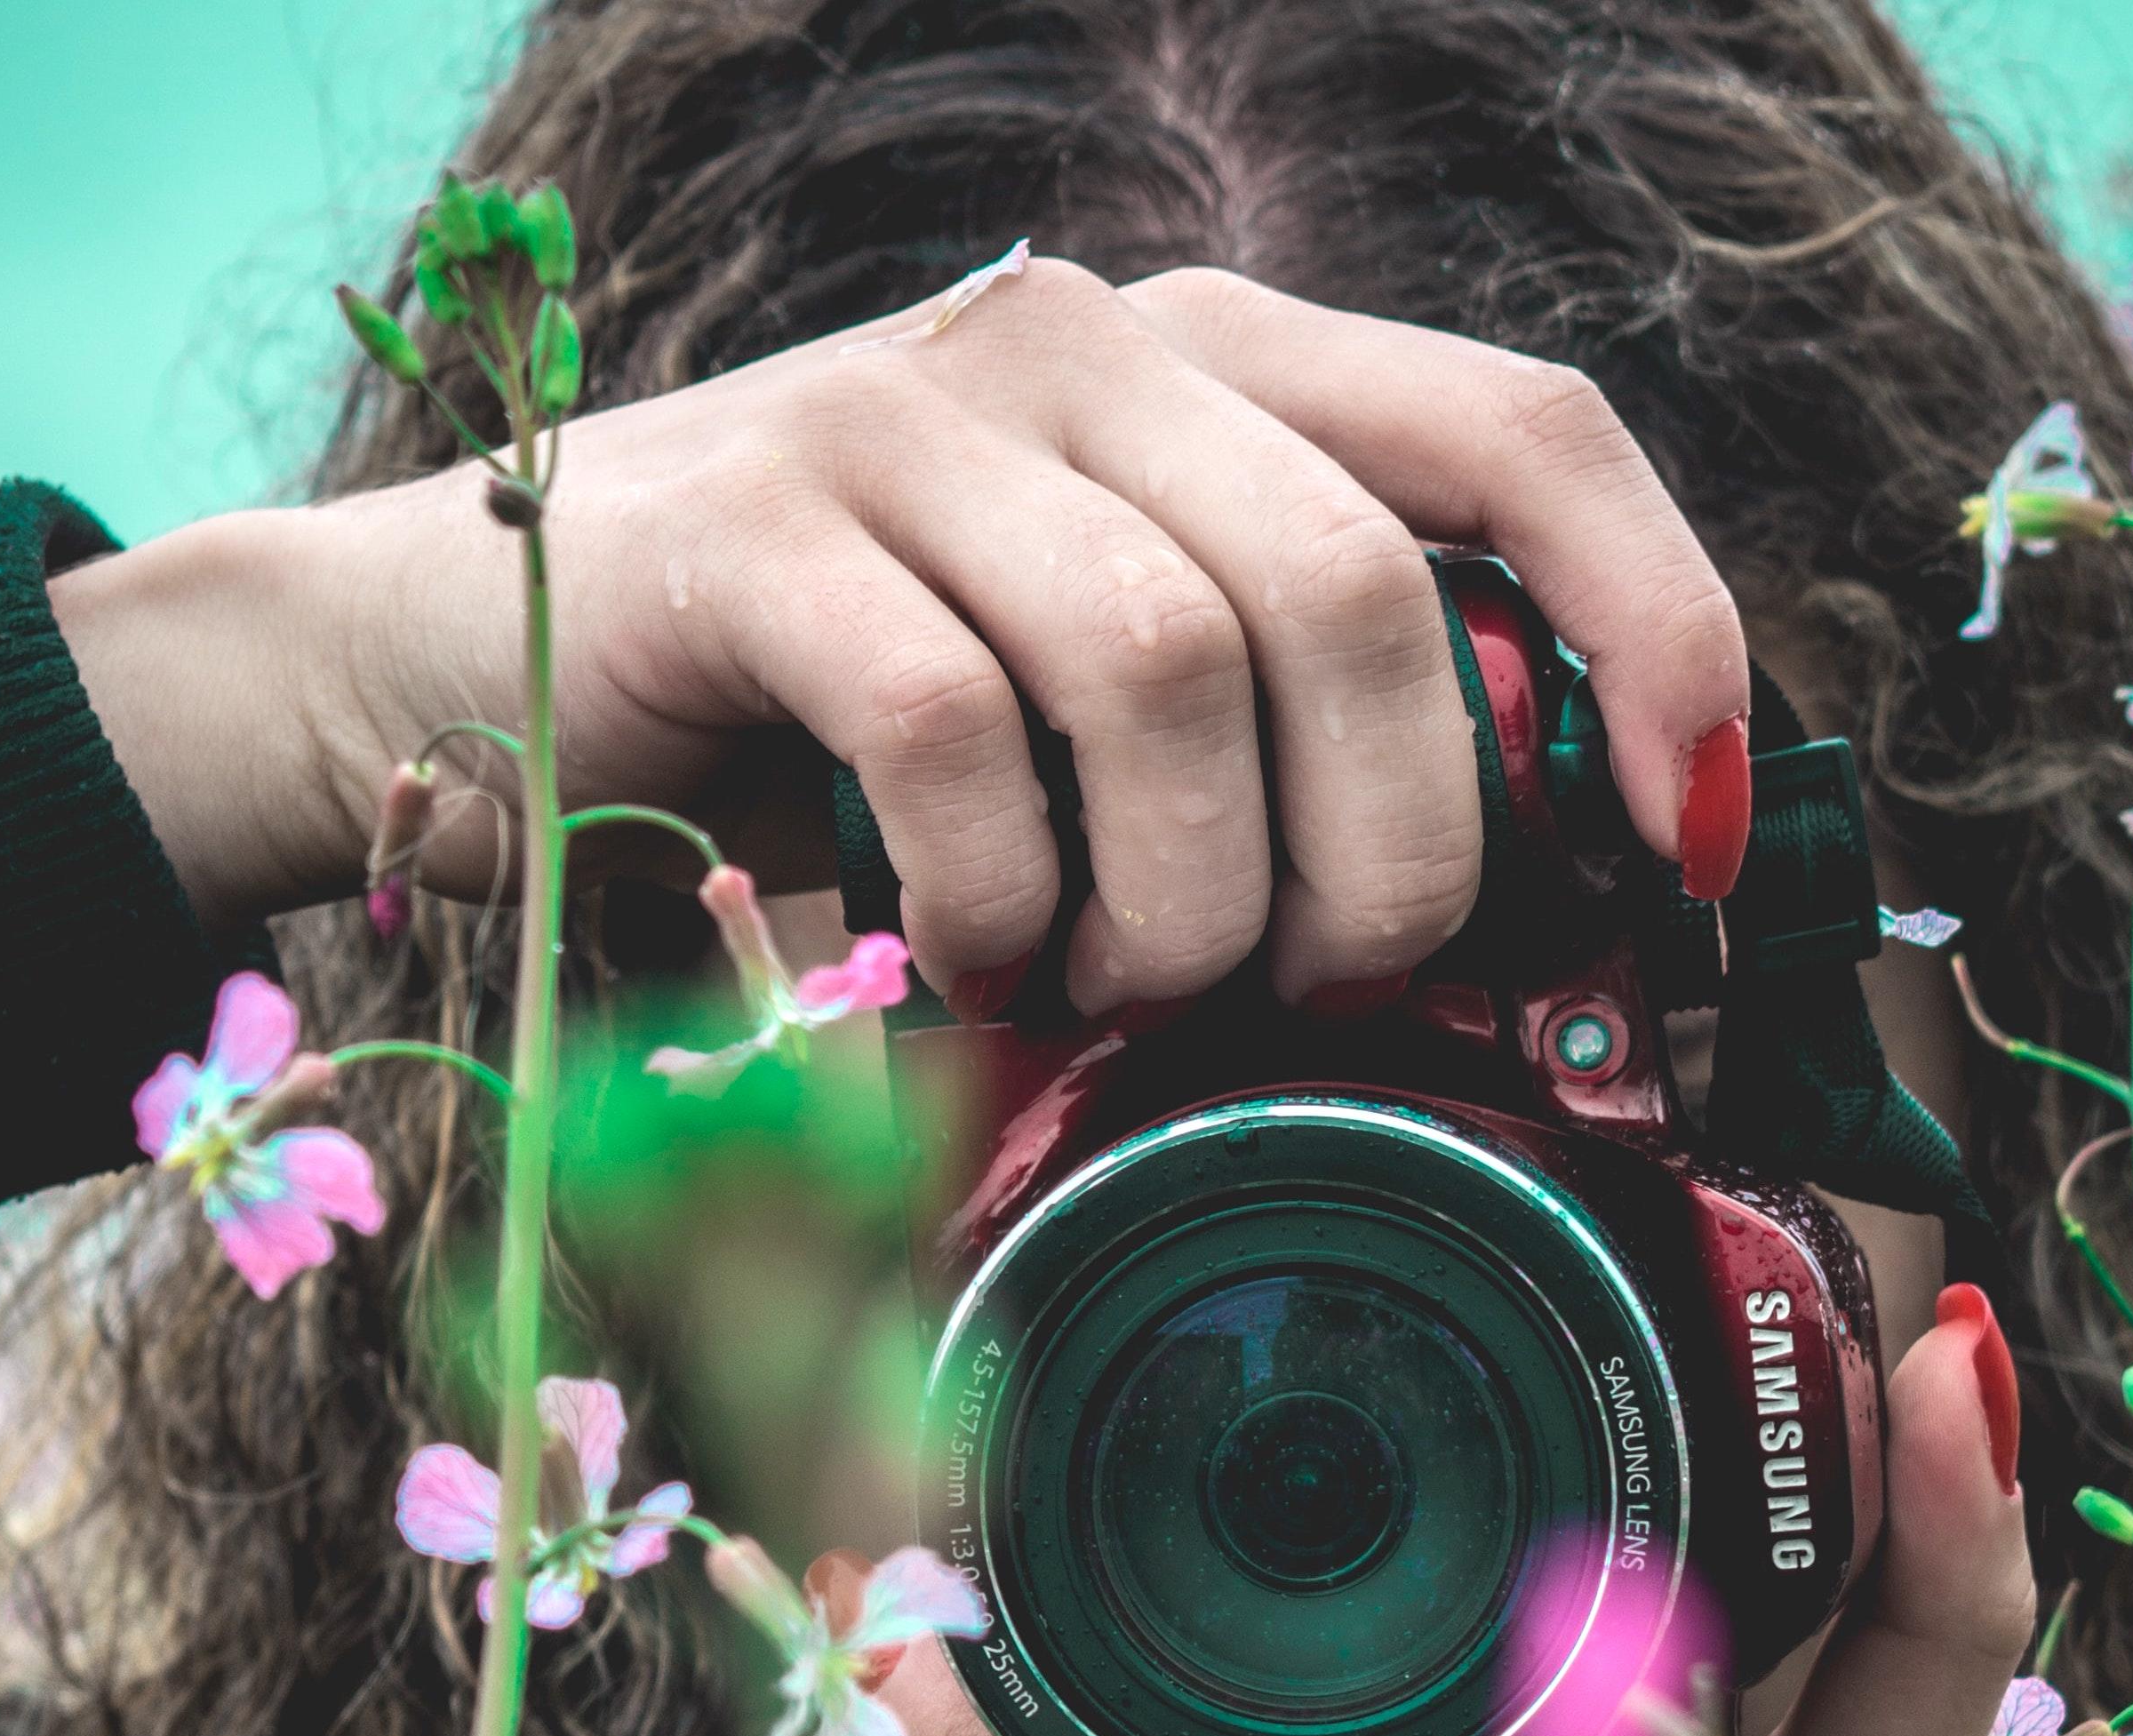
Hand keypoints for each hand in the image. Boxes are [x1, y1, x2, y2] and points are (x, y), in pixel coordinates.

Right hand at [55, 260, 1752, 1007]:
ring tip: (1113, 984)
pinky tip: (971, 949)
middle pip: (1372, 593)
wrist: (444, 658)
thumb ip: (1276, 729)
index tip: (1688, 843)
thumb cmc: (817, 723)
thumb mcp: (1086, 694)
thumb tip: (1510, 928)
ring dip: (1182, 903)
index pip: (1529, 432)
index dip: (1659, 633)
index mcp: (1212, 363)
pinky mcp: (756, 528)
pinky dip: (1000, 893)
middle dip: (1389, 858)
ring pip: (1177, 666)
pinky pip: (964, 730)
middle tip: (1308, 995)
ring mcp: (913, 417)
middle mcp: (1083, 344)